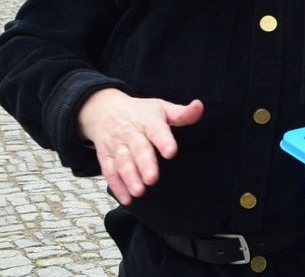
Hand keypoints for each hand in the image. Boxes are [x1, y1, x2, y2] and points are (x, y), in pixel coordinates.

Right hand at [76, 88, 204, 204]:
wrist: (104, 109)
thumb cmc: (141, 112)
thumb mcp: (161, 108)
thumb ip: (182, 113)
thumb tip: (199, 106)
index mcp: (148, 120)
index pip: (156, 130)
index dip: (163, 140)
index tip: (171, 152)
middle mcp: (131, 133)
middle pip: (138, 149)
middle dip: (144, 164)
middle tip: (152, 179)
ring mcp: (117, 145)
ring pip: (122, 162)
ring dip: (129, 177)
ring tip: (139, 191)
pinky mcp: (105, 156)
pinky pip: (109, 171)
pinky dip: (117, 186)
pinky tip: (127, 199)